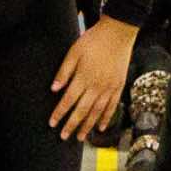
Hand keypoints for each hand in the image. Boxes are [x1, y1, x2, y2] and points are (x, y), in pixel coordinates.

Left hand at [49, 17, 136, 140]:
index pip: (68, 100)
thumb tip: (54, 89)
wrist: (118, 33)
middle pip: (82, 110)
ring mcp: (109, 88)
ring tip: (80, 137)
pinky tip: (100, 127)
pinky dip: (106, 118)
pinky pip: (112, 106)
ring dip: (87, 126)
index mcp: (83, 77)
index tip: (52, 123)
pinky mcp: (118, 86)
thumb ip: (64, 71)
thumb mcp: (74, 52)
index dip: (59, 113)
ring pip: (97, 112)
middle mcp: (97, 86)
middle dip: (72, 125)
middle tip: (64, 136)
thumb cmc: (93, 40)